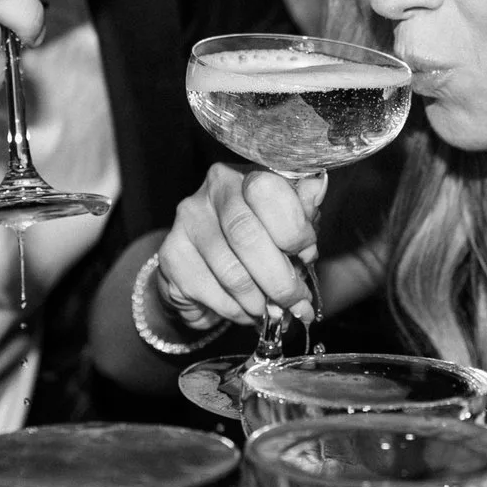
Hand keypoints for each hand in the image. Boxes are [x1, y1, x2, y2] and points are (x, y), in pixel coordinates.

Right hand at [153, 163, 325, 330]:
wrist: (208, 265)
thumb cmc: (258, 238)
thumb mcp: (288, 222)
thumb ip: (302, 210)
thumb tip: (315, 188)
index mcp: (246, 175)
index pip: (266, 190)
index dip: (293, 229)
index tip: (307, 255)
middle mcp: (211, 191)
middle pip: (246, 236)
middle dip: (280, 279)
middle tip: (297, 302)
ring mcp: (186, 222)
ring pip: (230, 272)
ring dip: (259, 301)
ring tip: (273, 310)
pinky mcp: (171, 256)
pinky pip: (211, 293)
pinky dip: (236, 311)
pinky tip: (246, 310)